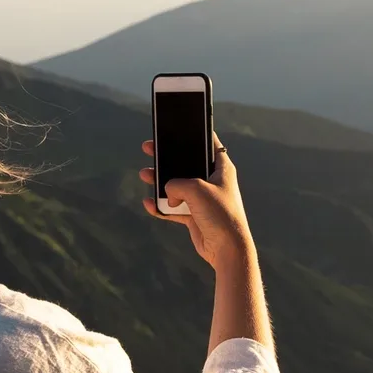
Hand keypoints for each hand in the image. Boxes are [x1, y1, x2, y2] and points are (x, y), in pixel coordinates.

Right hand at [140, 135, 254, 269]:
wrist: (227, 249)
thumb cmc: (219, 214)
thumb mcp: (195, 189)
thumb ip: (176, 183)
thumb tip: (168, 192)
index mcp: (222, 169)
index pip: (210, 144)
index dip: (197, 133)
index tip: (183, 123)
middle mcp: (213, 182)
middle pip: (187, 163)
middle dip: (168, 156)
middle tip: (150, 147)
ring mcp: (203, 200)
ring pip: (176, 185)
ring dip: (160, 181)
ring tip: (145, 174)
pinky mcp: (195, 216)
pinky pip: (173, 208)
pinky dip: (161, 207)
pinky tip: (149, 204)